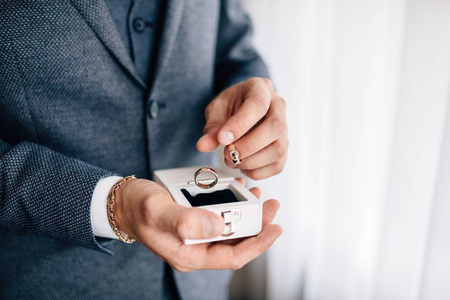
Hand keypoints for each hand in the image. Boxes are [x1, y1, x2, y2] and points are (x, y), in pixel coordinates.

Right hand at [114, 178, 281, 271]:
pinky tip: (236, 190)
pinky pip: (220, 219)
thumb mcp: (157, 210)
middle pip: (236, 244)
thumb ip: (185, 221)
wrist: (121, 203)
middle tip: (270, 204)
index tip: (275, 228)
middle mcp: (195, 250)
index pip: (233, 257)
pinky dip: (232, 206)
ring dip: (246, 215)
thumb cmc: (136, 206)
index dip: (258, 244)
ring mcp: (195, 238)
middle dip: (257, 226)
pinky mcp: (194, 224)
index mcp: (188, 255)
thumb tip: (218, 227)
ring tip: (257, 195)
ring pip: (230, 231)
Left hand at [197, 78, 287, 179]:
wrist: (241, 107)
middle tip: (228, 153)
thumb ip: (212, 127)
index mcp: (261, 89)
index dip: (240, 124)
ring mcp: (285, 128)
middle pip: (276, 127)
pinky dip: (257, 171)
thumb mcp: (217, 109)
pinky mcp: (284, 147)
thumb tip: (203, 145)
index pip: (258, 104)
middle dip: (249, 145)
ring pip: (278, 148)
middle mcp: (278, 107)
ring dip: (252, 161)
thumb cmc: (231, 105)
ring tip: (232, 160)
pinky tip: (243, 166)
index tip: (222, 138)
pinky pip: (277, 164)